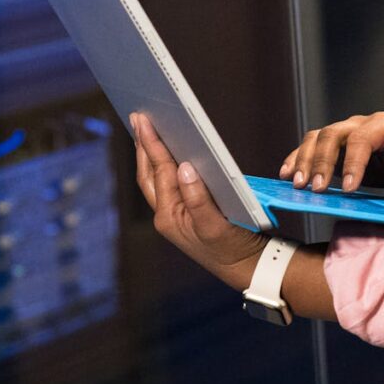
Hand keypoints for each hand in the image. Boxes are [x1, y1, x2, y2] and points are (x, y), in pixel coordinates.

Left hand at [132, 113, 266, 290]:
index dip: (152, 143)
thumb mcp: (216, 226)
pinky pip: (167, 184)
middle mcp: (166, 215)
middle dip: (142, 145)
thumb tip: (184, 167)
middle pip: (148, 173)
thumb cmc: (233, 249)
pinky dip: (163, 165)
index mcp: (169, 217)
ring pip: (154, 179)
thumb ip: (198, 197)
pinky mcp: (184, 213)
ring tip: (145, 130)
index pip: (159, 171)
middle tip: (137, 116)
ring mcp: (174, 214)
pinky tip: (167, 153)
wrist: (246, 267)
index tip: (144, 120)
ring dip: (149, 154)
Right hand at [279, 112, 383, 194]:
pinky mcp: (333, 146)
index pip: (362, 139)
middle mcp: (359, 124)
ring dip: (304, 160)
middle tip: (315, 189)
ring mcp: (344, 132)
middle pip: (332, 134)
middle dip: (321, 162)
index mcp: (383, 125)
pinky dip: (296, 158)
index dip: (353, 163)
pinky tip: (286, 174)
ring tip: (296, 184)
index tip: (349, 189)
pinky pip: (310, 146)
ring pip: (316, 138)